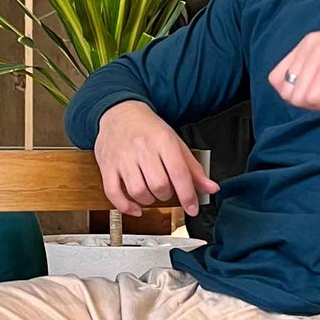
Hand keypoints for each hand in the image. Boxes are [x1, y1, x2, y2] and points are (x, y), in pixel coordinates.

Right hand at [94, 101, 219, 216]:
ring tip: (151, 193)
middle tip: (166, 190)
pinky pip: (113, 193)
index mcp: (163, 140)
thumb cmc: (148, 129)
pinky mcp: (107, 166)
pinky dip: (125, 206)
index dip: (188, 195)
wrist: (119, 112)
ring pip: (138, 191)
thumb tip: (211, 188)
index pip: (179, 173)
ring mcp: (122, 158)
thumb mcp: (175, 143)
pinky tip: (135, 208)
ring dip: (148, 200)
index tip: (192, 208)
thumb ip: (193, 168)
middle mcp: (142, 148)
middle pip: (159, 185)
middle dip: (166, 195)